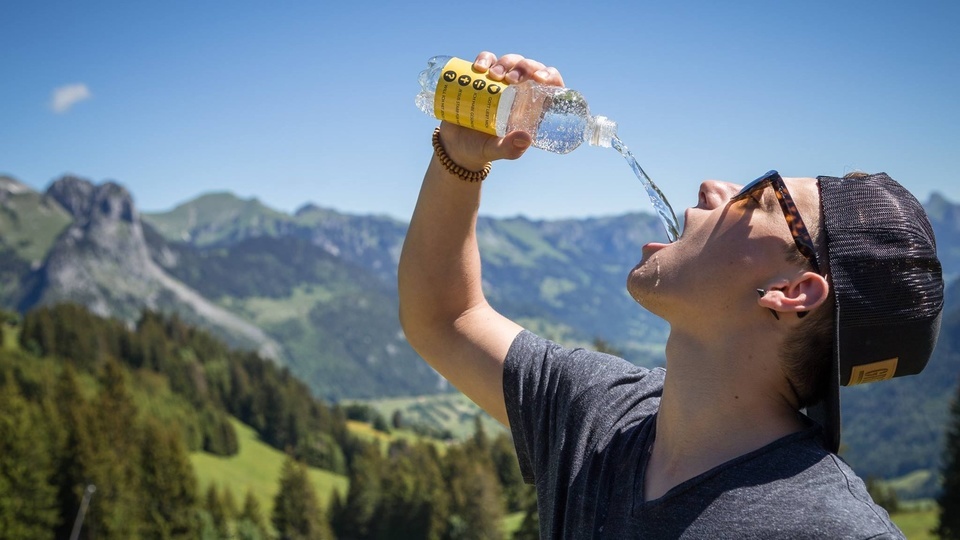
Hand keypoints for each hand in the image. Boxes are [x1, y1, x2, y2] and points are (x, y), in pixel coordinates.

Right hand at [438, 52, 564, 169]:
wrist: (453, 144)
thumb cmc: (480, 148)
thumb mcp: (496, 150)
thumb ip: (510, 149)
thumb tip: (526, 138)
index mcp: (530, 108)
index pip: (549, 86)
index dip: (550, 76)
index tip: (540, 79)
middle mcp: (518, 91)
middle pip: (530, 69)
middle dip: (524, 67)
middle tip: (511, 79)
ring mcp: (500, 82)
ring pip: (511, 61)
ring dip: (505, 62)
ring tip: (493, 75)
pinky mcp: (481, 76)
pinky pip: (488, 60)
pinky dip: (485, 58)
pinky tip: (479, 67)